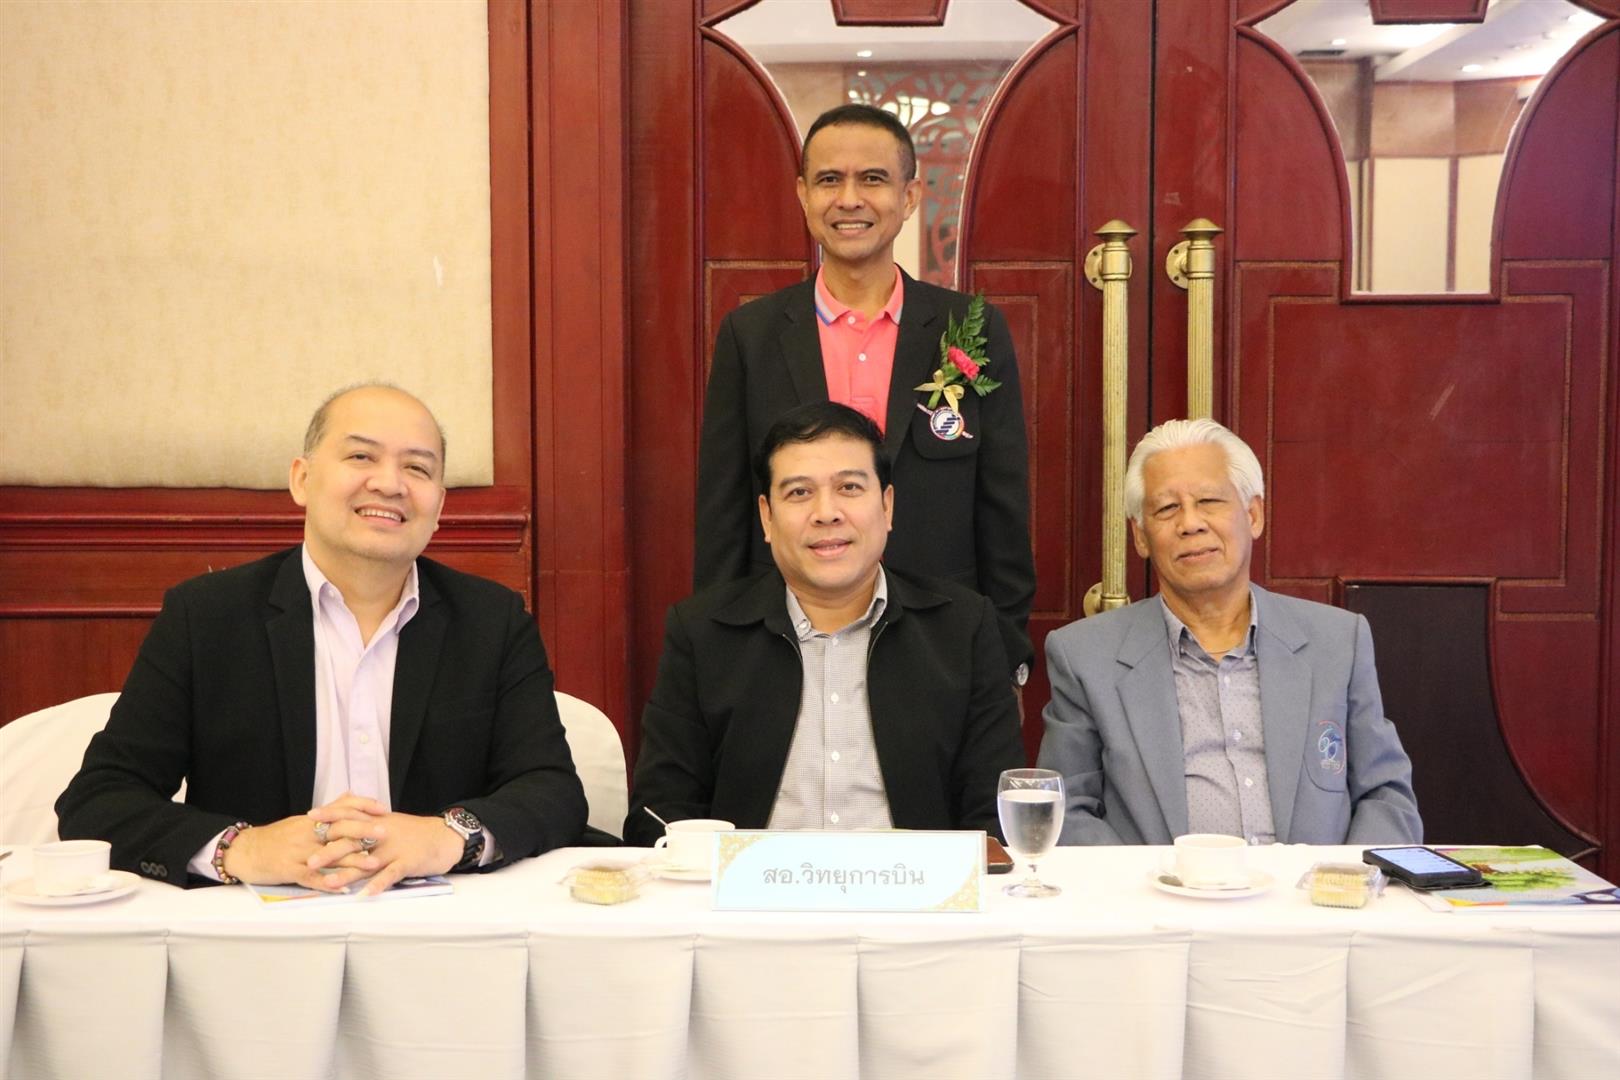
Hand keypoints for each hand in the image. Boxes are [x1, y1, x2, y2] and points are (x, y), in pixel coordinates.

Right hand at [221, 794, 385, 890]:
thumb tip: (350, 795)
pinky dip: (328, 883)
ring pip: (330, 855)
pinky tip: (344, 888)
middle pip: (338, 829)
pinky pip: (311, 878)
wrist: (245, 851)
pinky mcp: (289, 870)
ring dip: (353, 860)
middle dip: (363, 830)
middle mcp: (306, 833)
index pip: (340, 808)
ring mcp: (298, 852)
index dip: (362, 806)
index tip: (382, 808)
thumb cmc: (275, 837)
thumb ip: (328, 810)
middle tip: (385, 832)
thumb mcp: (301, 820)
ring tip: (374, 864)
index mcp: (311, 820)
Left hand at [322, 810, 462, 896]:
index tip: (310, 816)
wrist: (445, 837)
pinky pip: (391, 874)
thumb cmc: (415, 833)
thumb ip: (370, 819)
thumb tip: (348, 815)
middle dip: (330, 851)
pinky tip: (365, 894)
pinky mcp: (408, 862)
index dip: (331, 815)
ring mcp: (395, 848)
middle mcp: (384, 833)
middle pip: (354, 841)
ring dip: (348, 873)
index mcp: (379, 822)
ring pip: (367, 861)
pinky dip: (378, 884)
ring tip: (329, 884)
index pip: (351, 815)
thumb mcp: (391, 821)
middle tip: (309, 861)